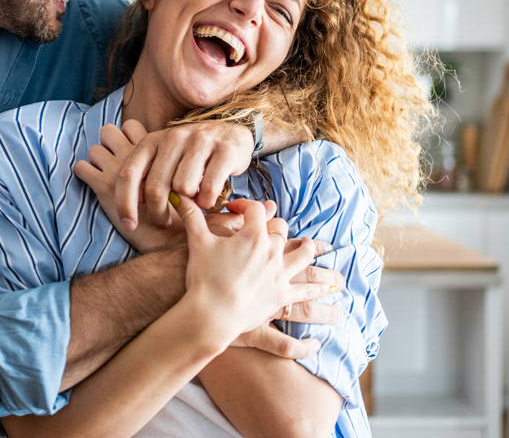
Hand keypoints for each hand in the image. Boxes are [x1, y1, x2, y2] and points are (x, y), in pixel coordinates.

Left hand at [76, 121, 183, 251]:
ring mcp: (118, 168)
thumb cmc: (185, 211)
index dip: (127, 137)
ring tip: (107, 177)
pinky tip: (96, 185)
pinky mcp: (105, 186)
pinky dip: (84, 174)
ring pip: (93, 149)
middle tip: (117, 163)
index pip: (130, 126)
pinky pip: (82, 168)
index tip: (133, 156)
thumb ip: (171, 164)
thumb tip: (158, 157)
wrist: (175, 239)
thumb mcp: (182, 179)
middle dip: (109, 145)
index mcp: (156, 146)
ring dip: (97, 161)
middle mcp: (135, 153)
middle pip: (108, 131)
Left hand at [82, 121, 253, 230]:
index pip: (128, 173)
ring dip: (188, 204)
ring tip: (192, 201)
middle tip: (164, 222)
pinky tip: (208, 200)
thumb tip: (132, 202)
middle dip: (157, 213)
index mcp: (152, 140)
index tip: (129, 225)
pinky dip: (207, 201)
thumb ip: (145, 176)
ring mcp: (200, 141)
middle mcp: (173, 137)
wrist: (232, 134)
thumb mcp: (163, 159)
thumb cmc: (191, 155)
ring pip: (183, 188)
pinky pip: (208, 188)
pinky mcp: (225, 151)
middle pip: (155, 187)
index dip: (124, 203)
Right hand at [173, 195, 330, 347]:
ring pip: (302, 257)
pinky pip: (304, 295)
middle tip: (276, 226)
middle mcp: (272, 252)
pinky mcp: (281, 297)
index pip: (256, 210)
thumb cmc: (203, 277)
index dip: (246, 205)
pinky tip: (326, 295)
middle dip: (280, 227)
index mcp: (253, 235)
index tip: (235, 208)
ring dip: (309, 250)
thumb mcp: (197, 242)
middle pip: (282, 231)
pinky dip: (316, 292)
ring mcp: (280, 275)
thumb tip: (182, 197)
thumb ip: (192, 217)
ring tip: (314, 248)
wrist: (210, 312)